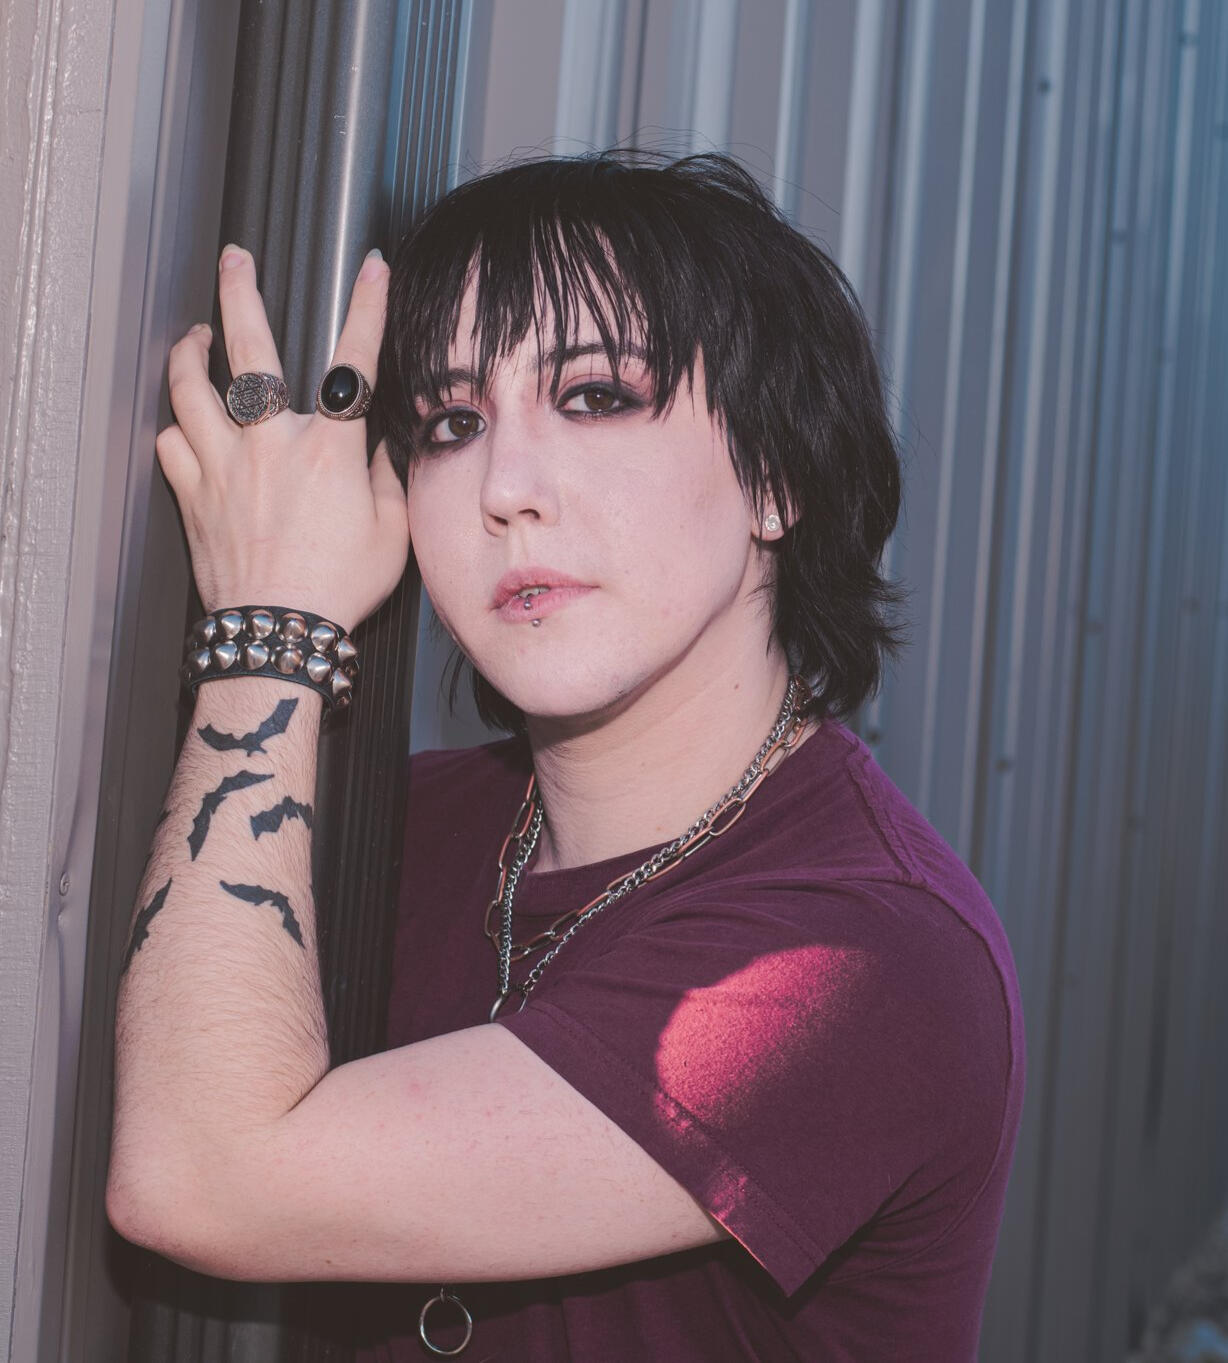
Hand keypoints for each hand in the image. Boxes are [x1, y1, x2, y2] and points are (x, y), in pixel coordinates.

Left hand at [156, 245, 409, 631]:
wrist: (279, 631)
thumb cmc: (339, 588)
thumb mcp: (392, 534)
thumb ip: (386, 480)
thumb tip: (376, 448)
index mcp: (328, 450)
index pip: (354, 363)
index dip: (368, 307)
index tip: (371, 268)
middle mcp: (270, 444)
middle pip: (247, 348)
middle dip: (240, 292)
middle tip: (235, 260)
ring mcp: (223, 465)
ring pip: (189, 386)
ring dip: (189, 353)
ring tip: (193, 336)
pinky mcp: (192, 494)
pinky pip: (170, 441)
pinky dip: (176, 426)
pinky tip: (184, 423)